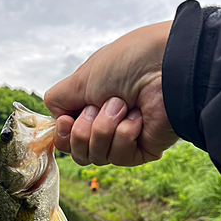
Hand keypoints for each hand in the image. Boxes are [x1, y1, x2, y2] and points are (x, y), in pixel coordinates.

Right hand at [44, 21, 177, 166]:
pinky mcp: (141, 151)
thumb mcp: (81, 78)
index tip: (66, 121)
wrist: (165, 68)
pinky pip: (118, 156)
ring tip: (123, 106)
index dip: (63, 134)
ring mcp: (124, 139)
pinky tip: (138, 118)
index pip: (67, 137)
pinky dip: (124, 134)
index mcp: (91, 107)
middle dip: (84, 130)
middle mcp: (106, 124)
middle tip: (99, 106)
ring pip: (95, 156)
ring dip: (104, 127)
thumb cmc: (126, 63)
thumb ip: (59, 100)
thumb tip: (55, 119)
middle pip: (77, 152)